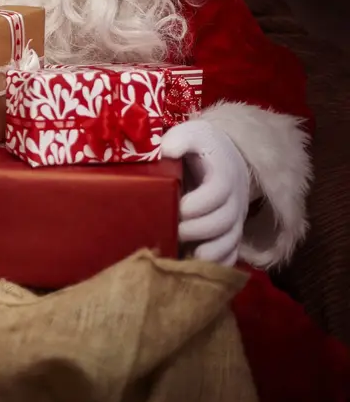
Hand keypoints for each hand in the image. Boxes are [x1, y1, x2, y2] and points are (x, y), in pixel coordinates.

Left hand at [161, 118, 250, 265]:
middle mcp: (234, 198)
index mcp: (223, 173)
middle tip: (173, 230)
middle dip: (197, 230)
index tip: (178, 208)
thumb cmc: (198, 146)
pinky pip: (232, 253)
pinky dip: (219, 263)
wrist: (222, 155)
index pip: (218, 193)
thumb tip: (167, 150)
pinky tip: (198, 267)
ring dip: (210, 252)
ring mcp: (235, 218)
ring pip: (230, 241)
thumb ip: (179, 139)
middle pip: (224, 221)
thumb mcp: (189, 134)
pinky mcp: (231, 231)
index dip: (198, 204)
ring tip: (187, 255)